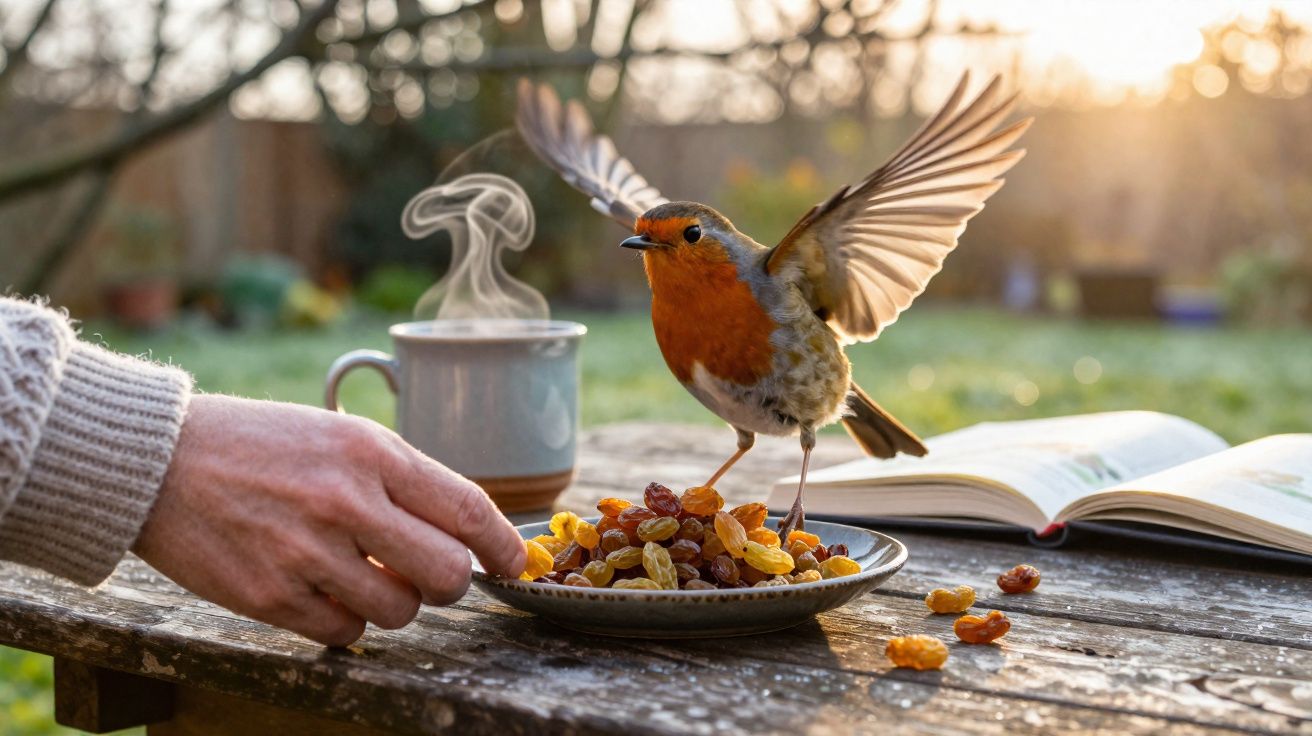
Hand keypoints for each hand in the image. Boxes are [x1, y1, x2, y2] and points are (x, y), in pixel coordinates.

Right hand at [133, 394, 525, 645]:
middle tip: (431, 574)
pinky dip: (344, 618)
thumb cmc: (262, 445)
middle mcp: (346, 502)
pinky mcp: (268, 597)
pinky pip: (345, 631)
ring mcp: (306, 553)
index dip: (502, 546)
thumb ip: (403, 479)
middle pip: (447, 574)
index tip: (513, 563)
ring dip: (394, 601)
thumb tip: (465, 533)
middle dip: (450, 582)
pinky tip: (321, 588)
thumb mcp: (341, 435)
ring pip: (400, 612)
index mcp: (372, 454)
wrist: (159, 461)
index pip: (467, 510)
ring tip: (361, 572)